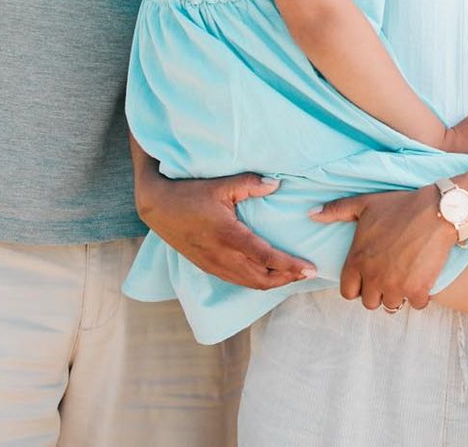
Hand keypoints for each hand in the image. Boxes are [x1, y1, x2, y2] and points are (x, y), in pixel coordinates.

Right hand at [135, 169, 315, 289]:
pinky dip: (256, 282)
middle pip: (261, 279)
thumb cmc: (189, 193)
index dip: (290, 266)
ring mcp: (213, 265)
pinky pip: (237, 281)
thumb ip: (250, 183)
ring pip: (249, 284)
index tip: (310, 268)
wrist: (157, 207)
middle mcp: (221, 256)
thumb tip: (276, 184)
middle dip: (287, 279)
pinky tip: (267, 274)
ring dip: (273, 283)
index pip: (267, 258)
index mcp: (228, 236)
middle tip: (308, 273)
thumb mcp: (221, 184)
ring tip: (293, 275)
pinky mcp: (207, 266)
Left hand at [311, 187, 452, 311]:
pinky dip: (420, 296)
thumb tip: (311, 213)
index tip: (368, 277)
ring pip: (391, 305)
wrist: (437, 211)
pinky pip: (416, 305)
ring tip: (405, 279)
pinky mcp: (417, 289)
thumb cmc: (400, 206)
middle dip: (377, 292)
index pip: (347, 292)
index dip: (357, 286)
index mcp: (357, 260)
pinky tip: (422, 281)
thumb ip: (336, 210)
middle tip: (389, 277)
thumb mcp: (364, 203)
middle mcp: (373, 277)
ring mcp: (395, 285)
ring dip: (398, 295)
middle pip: (369, 302)